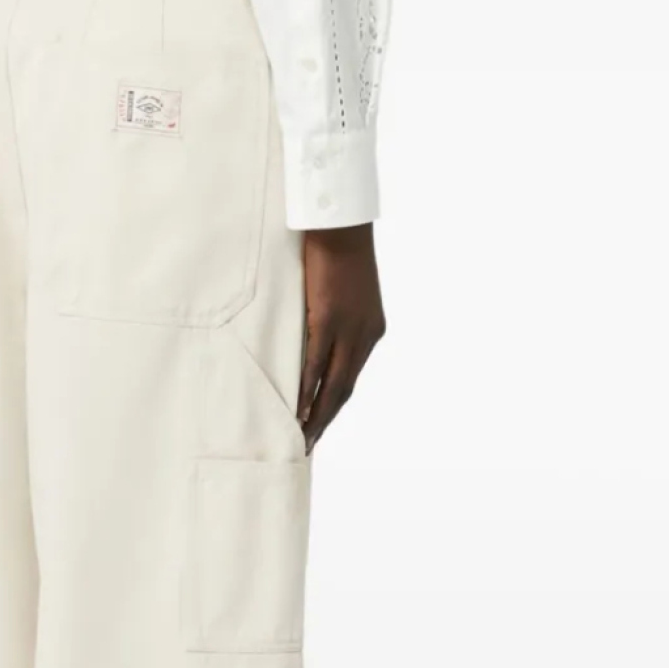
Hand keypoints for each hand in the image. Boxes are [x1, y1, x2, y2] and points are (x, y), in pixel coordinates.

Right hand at [298, 224, 386, 451]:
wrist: (340, 223)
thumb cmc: (337, 251)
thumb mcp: (343, 292)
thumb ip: (335, 319)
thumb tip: (313, 338)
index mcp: (371, 330)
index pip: (351, 378)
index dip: (334, 405)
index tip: (319, 425)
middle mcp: (365, 334)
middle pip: (344, 389)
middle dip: (325, 419)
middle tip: (308, 444)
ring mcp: (348, 328)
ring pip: (332, 382)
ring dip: (316, 412)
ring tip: (301, 436)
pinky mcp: (329, 318)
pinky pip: (316, 362)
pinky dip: (307, 388)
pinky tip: (296, 407)